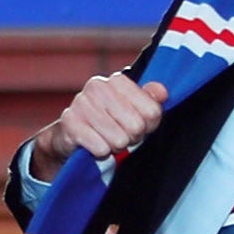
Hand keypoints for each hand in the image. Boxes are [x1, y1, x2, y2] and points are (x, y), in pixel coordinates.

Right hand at [31, 74, 165, 168]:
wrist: (71, 135)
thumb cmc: (108, 122)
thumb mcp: (133, 110)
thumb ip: (150, 100)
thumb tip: (163, 93)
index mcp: (117, 80)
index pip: (152, 111)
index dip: (149, 125)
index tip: (138, 126)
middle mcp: (97, 87)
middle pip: (136, 126)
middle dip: (131, 137)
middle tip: (121, 135)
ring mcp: (81, 103)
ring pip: (119, 139)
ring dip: (115, 146)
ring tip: (107, 140)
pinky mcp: (70, 123)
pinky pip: (100, 147)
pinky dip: (101, 152)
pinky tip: (95, 145)